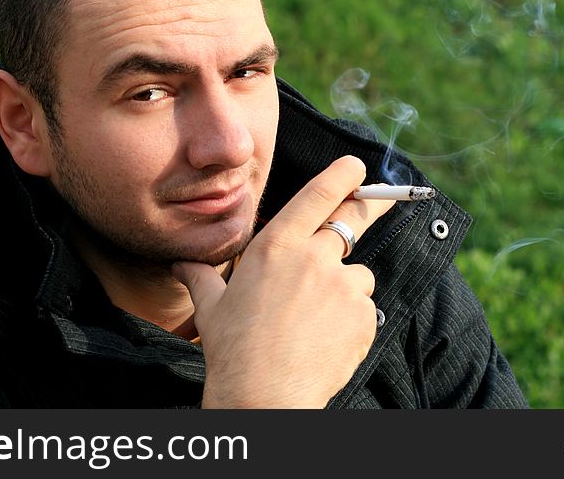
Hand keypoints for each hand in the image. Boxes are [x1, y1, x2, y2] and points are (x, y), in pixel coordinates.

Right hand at [172, 155, 393, 407]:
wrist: (265, 396)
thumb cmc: (233, 350)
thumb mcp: (212, 307)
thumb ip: (200, 277)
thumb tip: (180, 263)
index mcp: (276, 247)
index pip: (317, 197)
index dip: (341, 176)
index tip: (357, 166)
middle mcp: (313, 258)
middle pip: (351, 222)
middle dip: (369, 207)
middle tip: (383, 200)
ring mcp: (342, 286)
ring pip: (356, 275)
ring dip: (344, 289)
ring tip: (316, 321)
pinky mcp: (363, 316)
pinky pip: (364, 309)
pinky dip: (352, 320)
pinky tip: (326, 340)